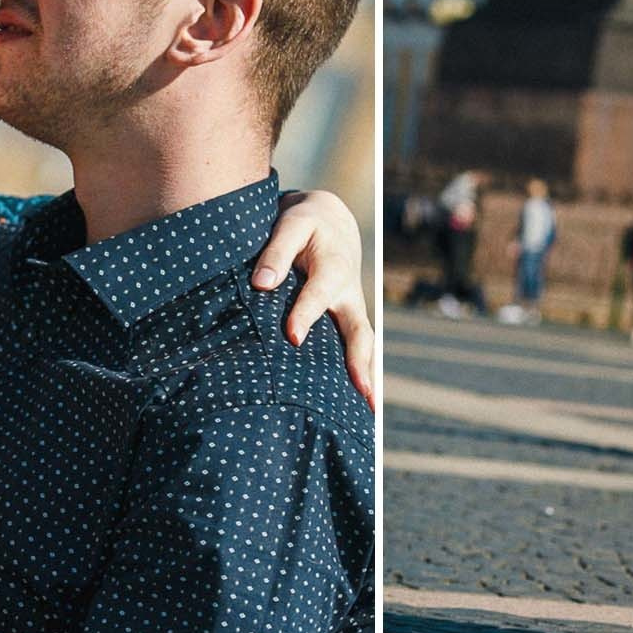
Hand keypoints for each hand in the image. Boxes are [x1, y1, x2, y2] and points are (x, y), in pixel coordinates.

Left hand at [252, 190, 374, 407]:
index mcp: (333, 268)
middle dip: (359, 361)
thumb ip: (276, 251)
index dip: (305, 315)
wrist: (330, 220)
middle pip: (358, 331)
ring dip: (368, 376)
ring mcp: (352, 310)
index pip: (319, 295)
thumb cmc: (304, 223)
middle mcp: (349, 294)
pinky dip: (363, 374)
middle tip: (360, 389)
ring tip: (370, 411)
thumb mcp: (290, 224)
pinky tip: (360, 406)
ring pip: (364, 345)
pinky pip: (359, 349)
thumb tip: (262, 284)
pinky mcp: (348, 320)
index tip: (292, 337)